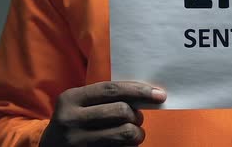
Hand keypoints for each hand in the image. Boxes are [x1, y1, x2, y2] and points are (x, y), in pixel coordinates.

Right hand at [39, 81, 166, 146]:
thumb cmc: (74, 121)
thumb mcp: (79, 104)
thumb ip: (105, 97)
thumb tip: (147, 94)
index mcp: (71, 99)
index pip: (112, 89)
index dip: (139, 90)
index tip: (160, 95)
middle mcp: (71, 119)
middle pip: (122, 111)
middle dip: (137, 115)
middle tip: (137, 118)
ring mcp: (77, 142)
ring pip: (125, 133)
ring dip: (138, 133)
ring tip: (134, 134)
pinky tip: (124, 145)